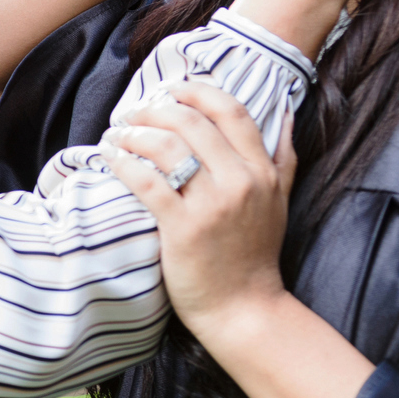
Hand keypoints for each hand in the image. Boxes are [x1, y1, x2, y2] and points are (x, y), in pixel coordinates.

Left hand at [103, 82, 294, 333]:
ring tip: (118, 134)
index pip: (230, 111)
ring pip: (166, 147)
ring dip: (134, 133)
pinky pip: (147, 182)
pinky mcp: (183, 228)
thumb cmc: (255, 254)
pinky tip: (111, 158)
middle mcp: (241, 182)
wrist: (245, 309)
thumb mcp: (281, 201)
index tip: (172, 89)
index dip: (198, 92)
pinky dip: (123, 163)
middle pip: (192, 122)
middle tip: (135, 112)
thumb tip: (288, 112)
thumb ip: (284, 156)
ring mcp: (212, 205)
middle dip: (155, 109)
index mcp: (263, 171)